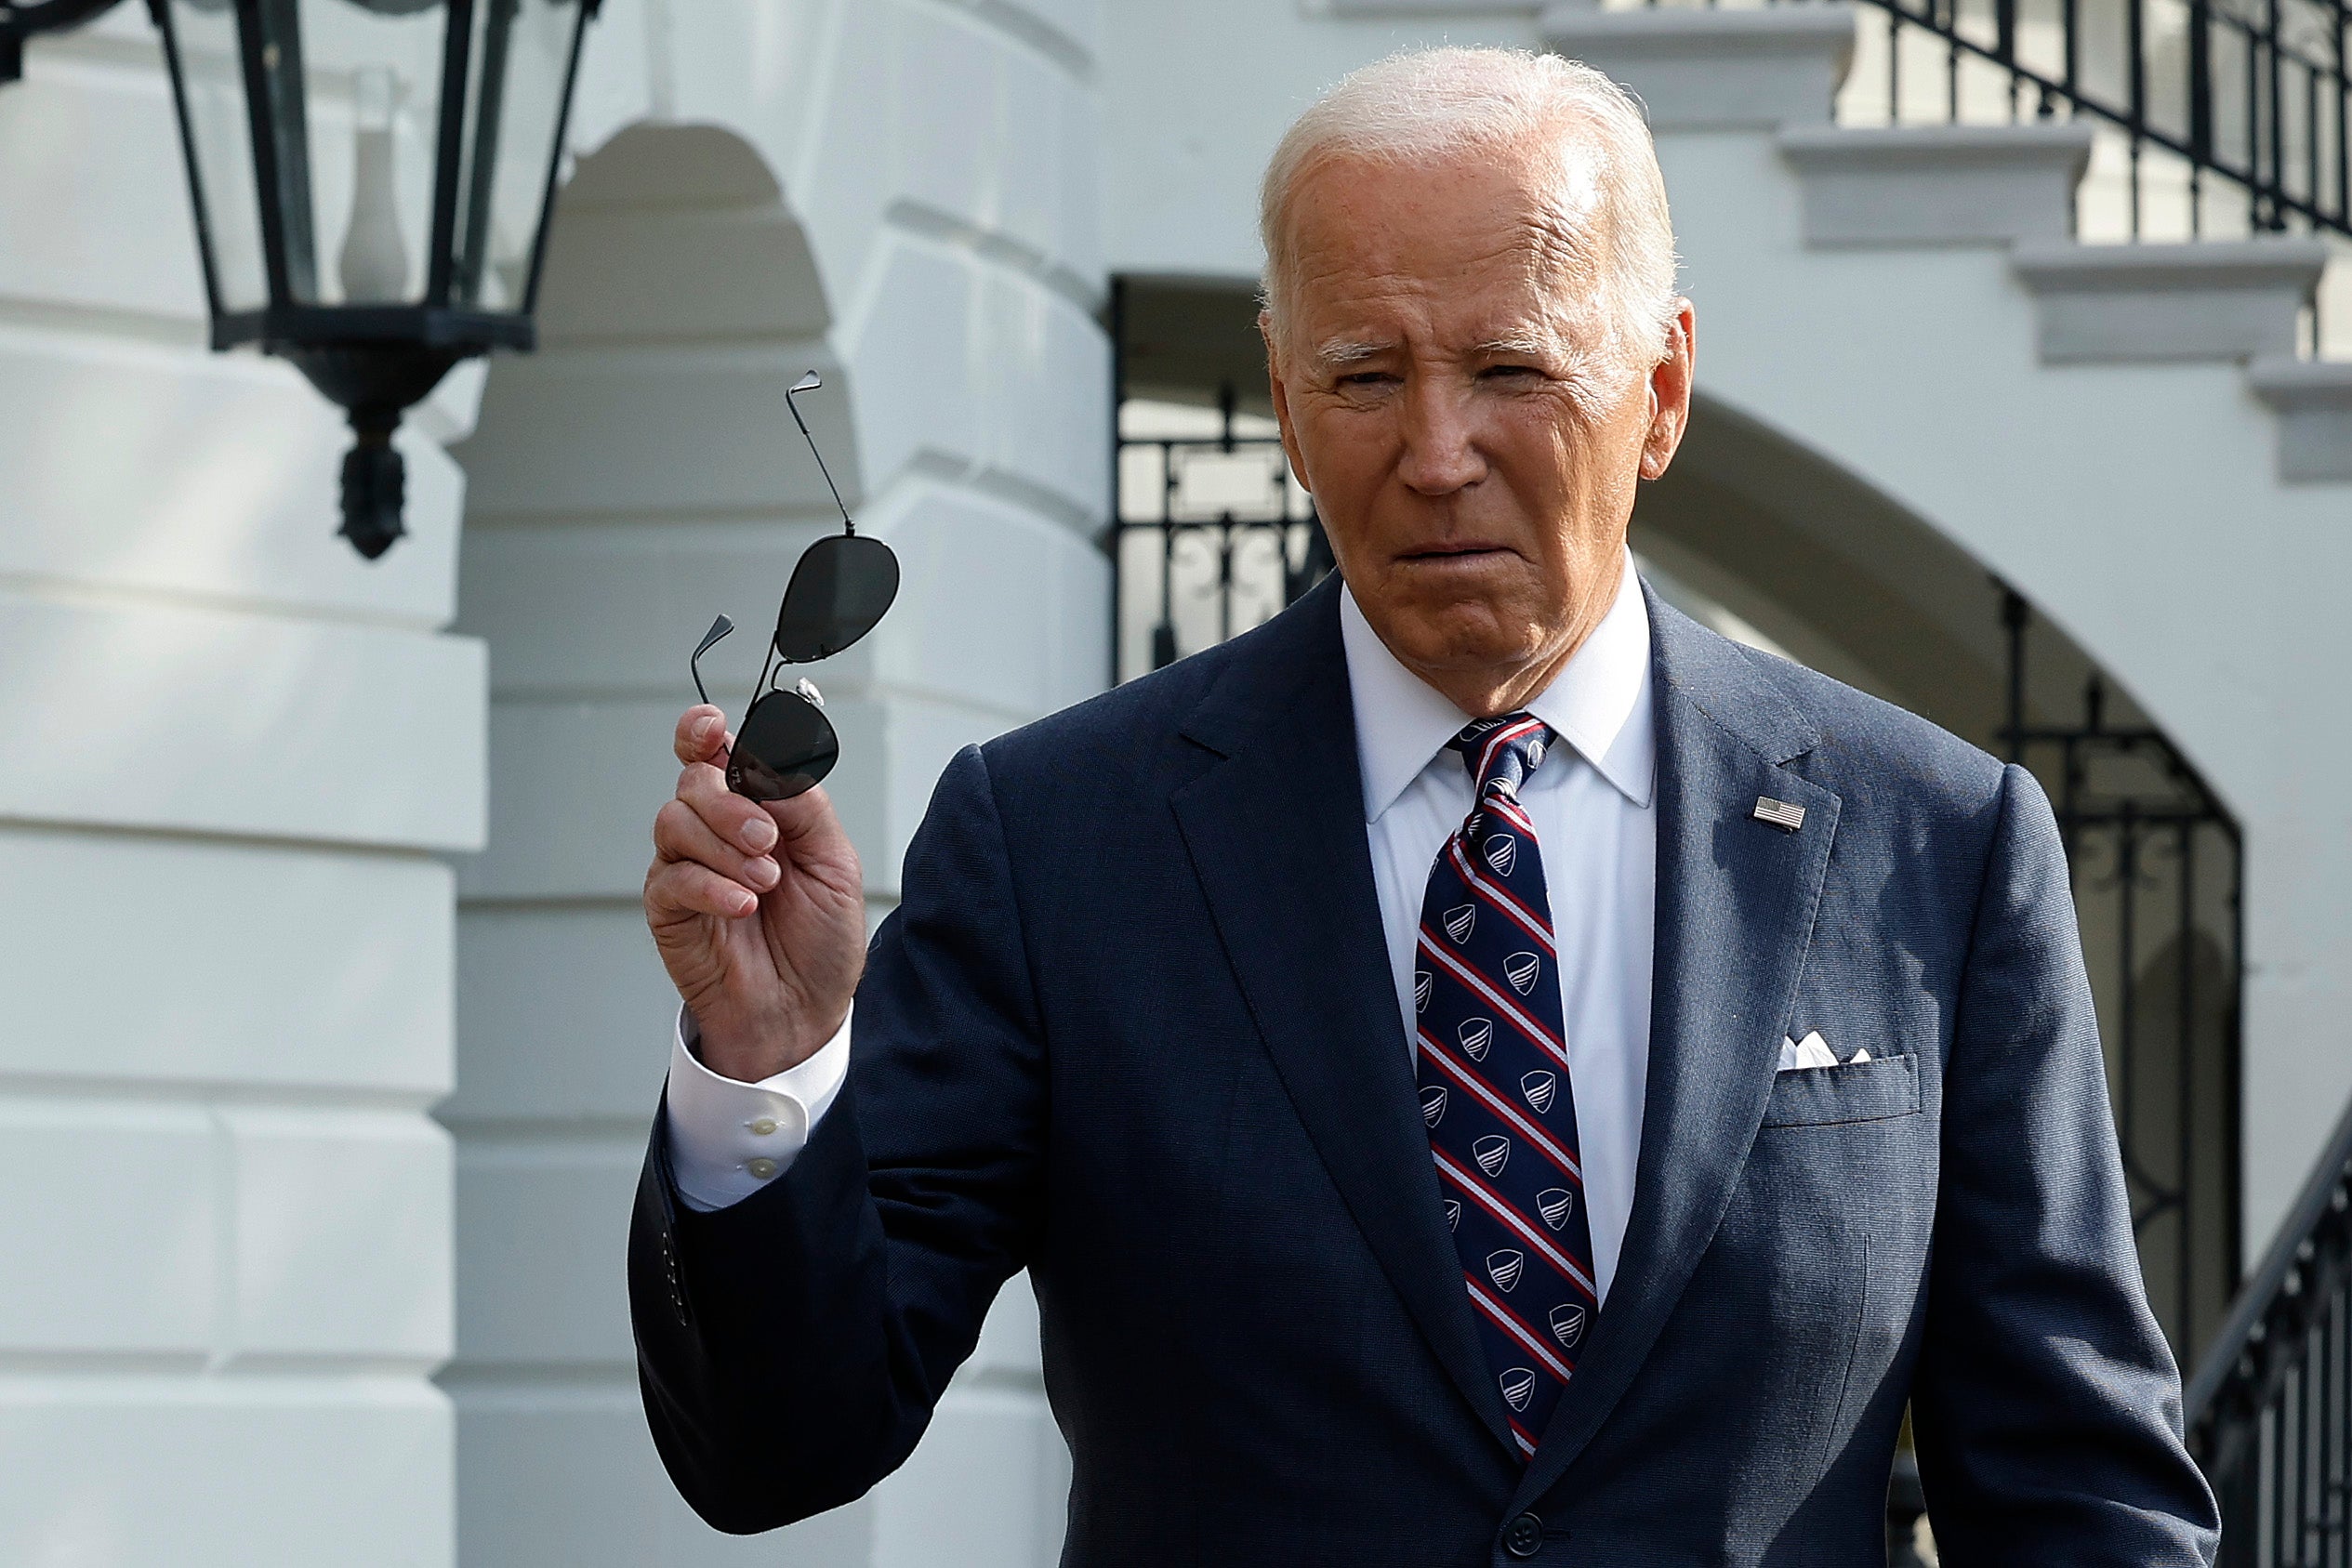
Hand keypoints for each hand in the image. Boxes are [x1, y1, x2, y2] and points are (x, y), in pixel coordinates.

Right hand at [645, 704, 866, 1080]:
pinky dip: (711, 885)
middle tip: (768, 842)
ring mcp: (688, 867)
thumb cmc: (820, 941)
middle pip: (693, 781)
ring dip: (725, 847)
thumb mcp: (835, 864)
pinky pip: (672, 877)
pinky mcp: (669, 908)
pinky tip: (742, 905)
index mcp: (756, 809)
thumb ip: (804, 807)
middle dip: (730, 804)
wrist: (805, 1011)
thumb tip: (771, 762)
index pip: (714, 753)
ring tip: (765, 883)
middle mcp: (716, 831)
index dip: (704, 731)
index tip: (713, 728)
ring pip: (675, 821)